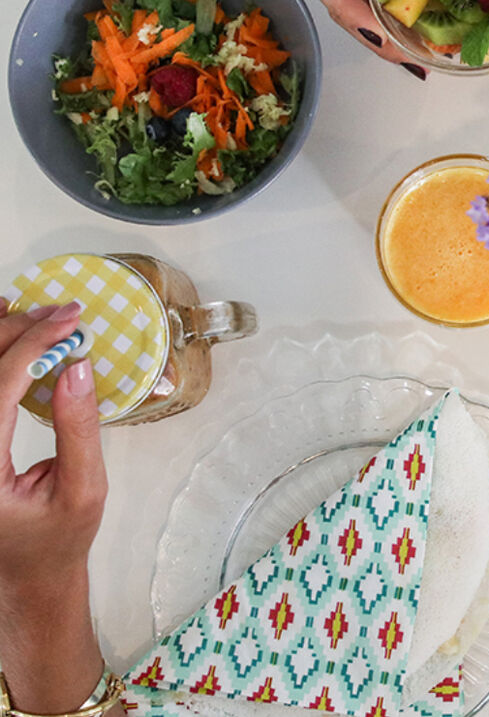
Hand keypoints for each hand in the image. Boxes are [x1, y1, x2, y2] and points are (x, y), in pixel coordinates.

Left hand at [0, 302, 111, 712]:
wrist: (27, 574)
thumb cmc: (58, 538)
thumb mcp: (83, 490)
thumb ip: (78, 430)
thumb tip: (76, 368)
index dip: (35, 344)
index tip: (71, 320)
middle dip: (18, 332)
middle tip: (63, 314)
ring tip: (35, 313)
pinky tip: (3, 326)